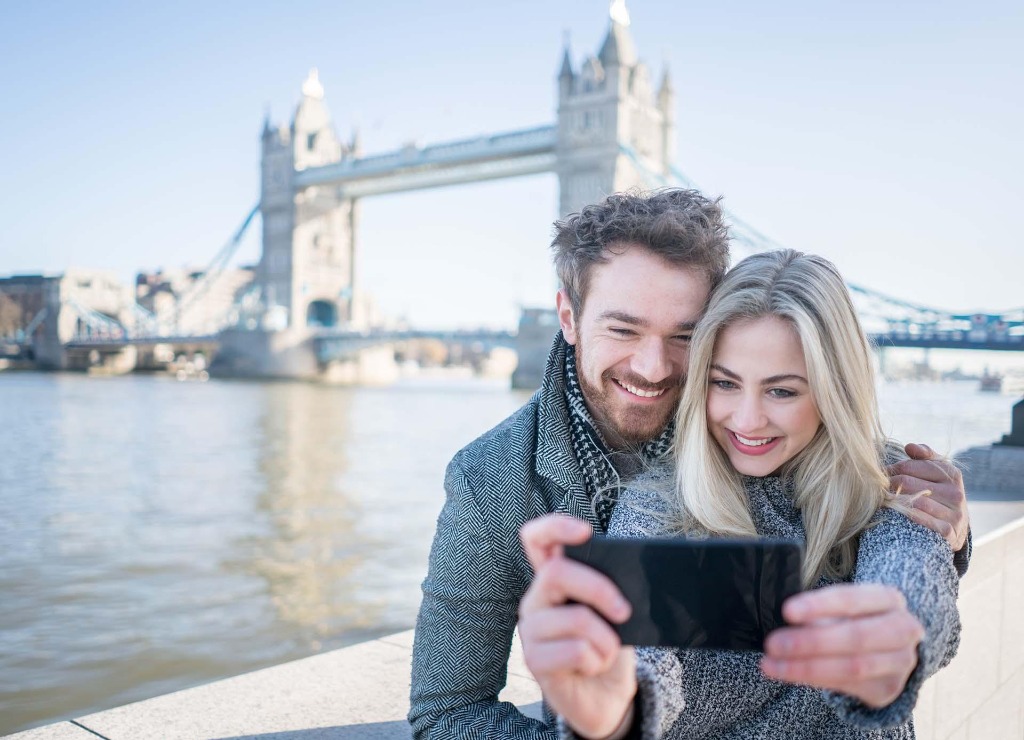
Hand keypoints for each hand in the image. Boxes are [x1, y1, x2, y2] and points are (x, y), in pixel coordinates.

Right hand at [518, 515, 636, 738]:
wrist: (606, 697)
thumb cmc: (607, 647)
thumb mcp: (615, 612)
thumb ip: (610, 592)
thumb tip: (626, 583)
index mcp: (552, 580)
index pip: (536, 539)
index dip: (555, 527)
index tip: (586, 532)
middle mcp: (535, 600)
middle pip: (556, 573)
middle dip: (600, 589)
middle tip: (624, 612)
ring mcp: (531, 630)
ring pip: (575, 617)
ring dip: (606, 640)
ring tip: (606, 652)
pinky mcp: (534, 660)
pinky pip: (576, 651)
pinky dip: (596, 661)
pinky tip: (591, 667)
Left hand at [761, 583, 923, 707]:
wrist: (890, 648)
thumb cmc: (856, 618)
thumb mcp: (843, 606)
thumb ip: (819, 610)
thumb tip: (782, 617)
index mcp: (888, 598)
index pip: (851, 599)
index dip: (818, 605)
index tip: (787, 611)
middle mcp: (903, 629)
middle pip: (856, 637)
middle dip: (811, 641)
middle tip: (773, 643)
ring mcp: (901, 661)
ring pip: (852, 666)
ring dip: (807, 667)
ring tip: (772, 664)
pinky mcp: (889, 688)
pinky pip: (848, 685)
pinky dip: (813, 679)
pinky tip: (786, 673)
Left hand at [888, 442, 967, 550]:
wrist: (956, 527)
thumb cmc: (939, 494)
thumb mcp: (938, 472)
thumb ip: (925, 456)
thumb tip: (910, 447)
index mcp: (952, 474)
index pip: (910, 466)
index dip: (892, 469)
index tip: (884, 473)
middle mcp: (955, 493)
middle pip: (907, 483)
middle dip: (889, 484)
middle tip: (879, 487)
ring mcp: (953, 513)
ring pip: (913, 501)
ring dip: (893, 500)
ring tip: (884, 499)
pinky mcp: (949, 532)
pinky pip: (922, 521)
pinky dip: (907, 515)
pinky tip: (897, 513)